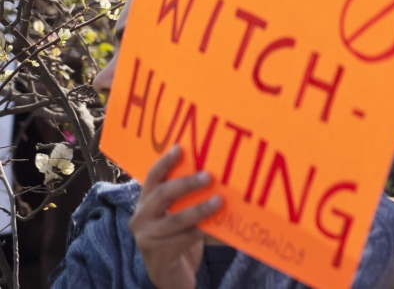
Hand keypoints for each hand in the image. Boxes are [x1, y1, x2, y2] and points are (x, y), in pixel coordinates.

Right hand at [130, 145, 221, 288]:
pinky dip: (205, 232)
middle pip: (162, 194)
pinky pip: (186, 239)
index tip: (180, 148)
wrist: (170, 276)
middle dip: (186, 183)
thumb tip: (216, 174)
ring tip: (219, 201)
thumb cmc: (178, 238)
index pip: (152, 178)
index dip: (165, 162)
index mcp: (145, 203)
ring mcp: (146, 237)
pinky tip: (222, 230)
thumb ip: (186, 199)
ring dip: (200, 209)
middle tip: (209, 176)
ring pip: (176, 219)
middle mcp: (140, 218)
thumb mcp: (177, 215)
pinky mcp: (158, 255)